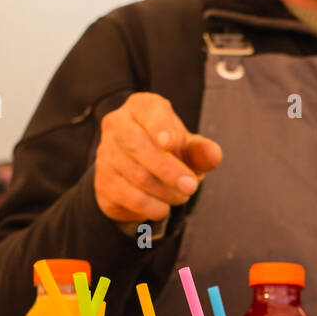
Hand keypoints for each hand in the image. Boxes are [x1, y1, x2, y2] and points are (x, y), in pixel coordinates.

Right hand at [94, 92, 222, 225]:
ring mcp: (106, 153)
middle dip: (168, 170)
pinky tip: (163, 207)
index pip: (149, 112)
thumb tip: (213, 155)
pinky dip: (152, 207)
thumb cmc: (169, 154)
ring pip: (137, 175)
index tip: (169, 144)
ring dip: (166, 192)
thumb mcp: (189, 150)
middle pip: (138, 146)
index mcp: (141, 107)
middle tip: (191, 187)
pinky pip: (130, 197)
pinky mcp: (102, 181)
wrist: (140, 178)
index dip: (159, 127)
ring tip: (181, 197)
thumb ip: (202, 151)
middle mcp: (117, 124)